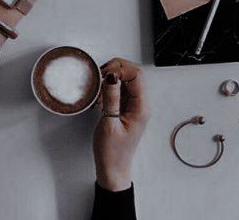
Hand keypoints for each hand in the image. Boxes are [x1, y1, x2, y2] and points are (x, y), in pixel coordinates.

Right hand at [93, 58, 149, 191]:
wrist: (112, 169)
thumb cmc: (112, 152)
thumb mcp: (108, 123)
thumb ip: (111, 98)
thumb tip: (111, 76)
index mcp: (141, 108)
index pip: (137, 75)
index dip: (120, 68)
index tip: (104, 73)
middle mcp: (140, 105)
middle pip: (133, 73)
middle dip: (115, 69)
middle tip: (99, 76)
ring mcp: (134, 106)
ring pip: (126, 79)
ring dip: (111, 78)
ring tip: (97, 88)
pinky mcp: (126, 108)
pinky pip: (120, 89)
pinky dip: (108, 87)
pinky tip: (99, 97)